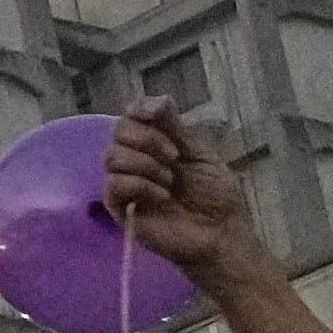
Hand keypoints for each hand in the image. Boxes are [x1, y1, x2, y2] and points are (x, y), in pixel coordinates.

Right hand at [91, 109, 278, 295]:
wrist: (221, 234)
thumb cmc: (216, 197)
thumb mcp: (200, 155)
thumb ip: (176, 128)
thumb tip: (158, 98)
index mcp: (155, 143)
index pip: (132, 115)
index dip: (139, 108)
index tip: (157, 114)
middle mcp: (136, 159)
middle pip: (118, 130)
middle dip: (148, 139)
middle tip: (175, 157)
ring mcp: (126, 183)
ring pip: (112, 156)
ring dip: (146, 165)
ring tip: (170, 183)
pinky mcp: (119, 208)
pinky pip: (114, 184)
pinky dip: (141, 186)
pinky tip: (162, 197)